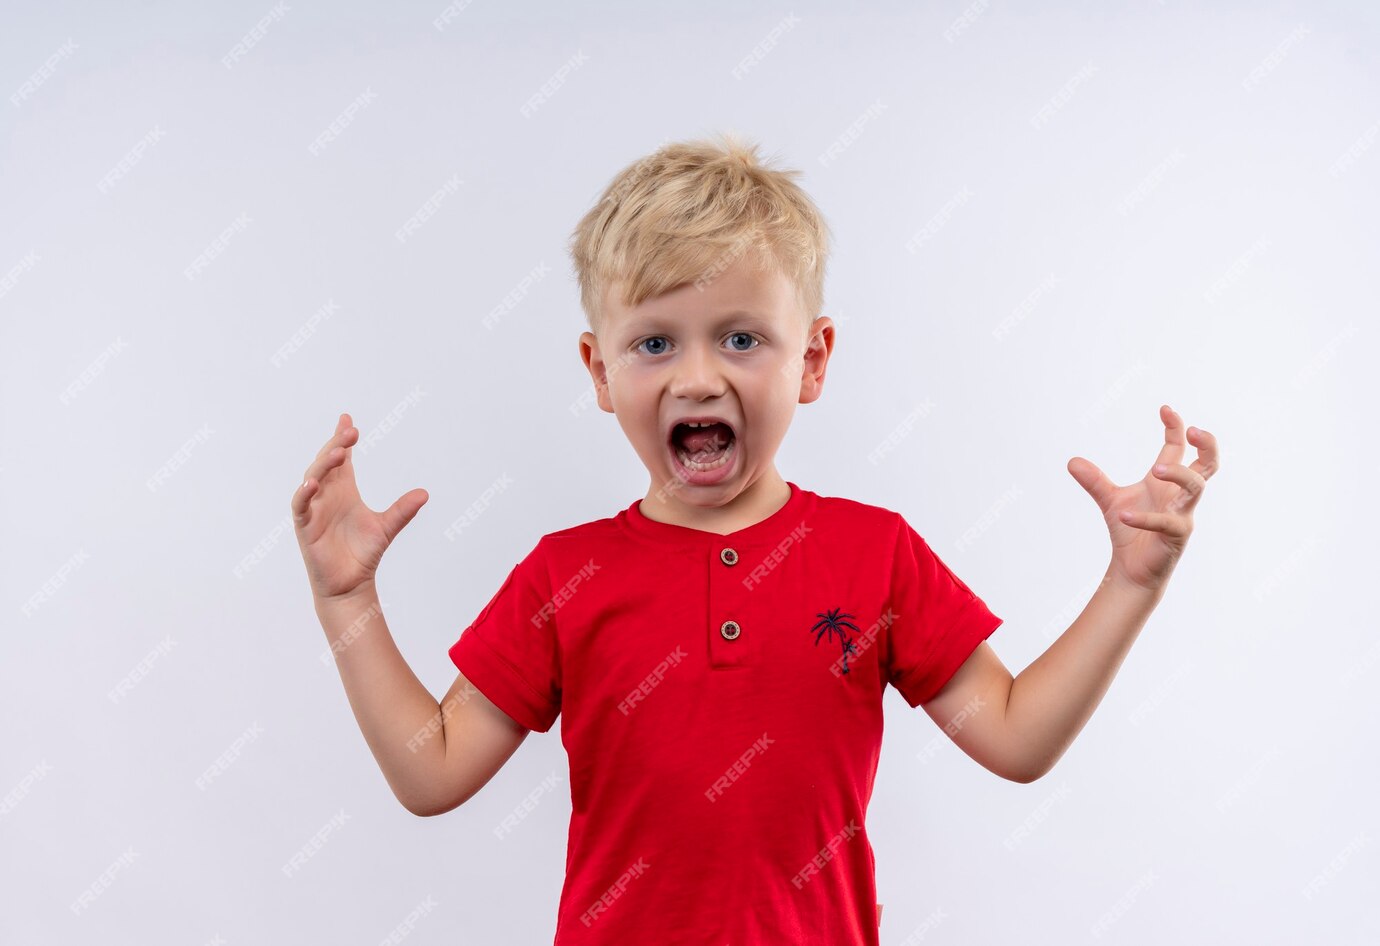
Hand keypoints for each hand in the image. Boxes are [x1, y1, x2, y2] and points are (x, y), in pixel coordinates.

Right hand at [290, 413, 428, 601]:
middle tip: (350, 430)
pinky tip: (313, 483)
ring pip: (312, 477)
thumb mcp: (387, 527)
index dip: (343, 439)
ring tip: (340, 452)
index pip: (342, 459)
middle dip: (337, 444)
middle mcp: (327, 496)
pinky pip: (300, 505)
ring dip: (324, 464)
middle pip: (327, 462)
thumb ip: (403, 510)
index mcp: (344, 491)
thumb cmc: (363, 554)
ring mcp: (314, 509)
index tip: (347, 418)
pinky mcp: (305, 526)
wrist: (351, 584)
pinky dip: (304, 493)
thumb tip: (425, 493)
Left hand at [1066, 404, 1218, 593]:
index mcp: (1166, 482)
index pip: (1178, 448)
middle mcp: (1180, 495)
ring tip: (1156, 469)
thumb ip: (1095, 481)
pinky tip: (1124, 516)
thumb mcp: (1110, 500)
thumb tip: (1071, 461)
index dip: (1176, 428)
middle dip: (1207, 445)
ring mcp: (1182, 515)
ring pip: (1196, 487)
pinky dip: (1146, 518)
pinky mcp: (1177, 537)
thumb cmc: (1130, 532)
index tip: (1165, 409)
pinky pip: (1167, 523)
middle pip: (1208, 465)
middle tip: (1192, 430)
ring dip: (1179, 474)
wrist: (1132, 570)